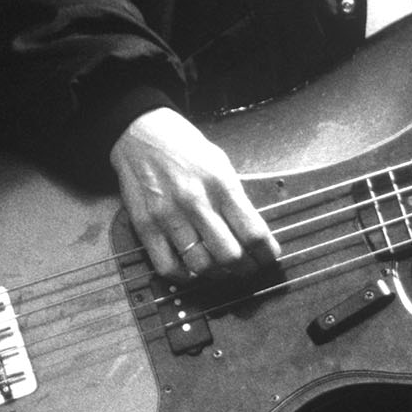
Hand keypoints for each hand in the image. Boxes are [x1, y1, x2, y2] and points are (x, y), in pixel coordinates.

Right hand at [109, 107, 284, 279]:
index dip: (266, 253)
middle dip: (246, 269)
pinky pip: (167, 266)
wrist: (141, 134)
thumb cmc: (185, 148)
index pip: (252, 231)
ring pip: (201, 265)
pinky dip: (185, 277)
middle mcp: (195, 202)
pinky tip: (193, 272)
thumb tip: (253, 232)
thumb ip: (235, 198)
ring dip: (218, 275)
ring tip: (223, 271)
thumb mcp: (220, 163)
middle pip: (230, 254)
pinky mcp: (145, 226)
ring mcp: (169, 216)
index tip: (269, 258)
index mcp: (220, 184)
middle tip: (249, 269)